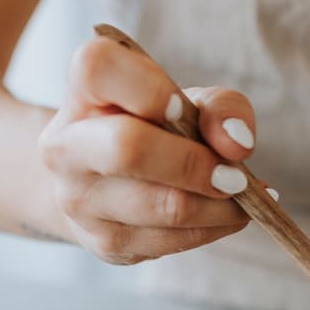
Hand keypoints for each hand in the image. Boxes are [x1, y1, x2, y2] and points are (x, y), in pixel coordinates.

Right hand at [38, 36, 256, 263]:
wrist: (101, 183)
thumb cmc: (151, 129)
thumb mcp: (188, 101)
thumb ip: (221, 107)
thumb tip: (238, 145)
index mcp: (81, 91)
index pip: (100, 68)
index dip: (151, 88)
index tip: (183, 107)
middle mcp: (65, 145)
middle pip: (129, 149)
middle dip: (197, 163)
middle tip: (237, 174)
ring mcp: (79, 199)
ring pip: (163, 206)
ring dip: (221, 205)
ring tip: (244, 194)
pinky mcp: (103, 241)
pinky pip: (172, 240)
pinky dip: (215, 227)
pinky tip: (230, 214)